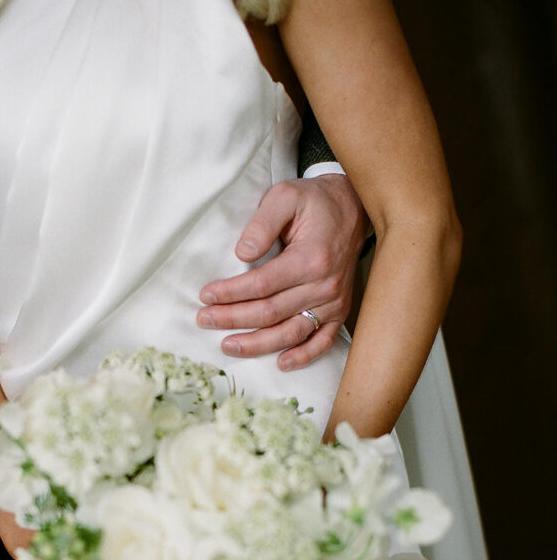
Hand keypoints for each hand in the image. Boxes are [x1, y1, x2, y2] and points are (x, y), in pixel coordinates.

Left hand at [197, 174, 368, 369]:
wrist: (353, 209)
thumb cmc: (314, 202)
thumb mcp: (285, 196)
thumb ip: (262, 222)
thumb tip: (242, 253)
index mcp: (311, 257)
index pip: (262, 284)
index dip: (231, 293)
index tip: (205, 295)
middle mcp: (324, 285)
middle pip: (271, 312)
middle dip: (233, 319)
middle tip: (204, 320)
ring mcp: (334, 302)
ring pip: (291, 332)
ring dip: (258, 344)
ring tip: (228, 346)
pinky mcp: (340, 311)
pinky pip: (322, 341)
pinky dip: (303, 356)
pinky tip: (280, 364)